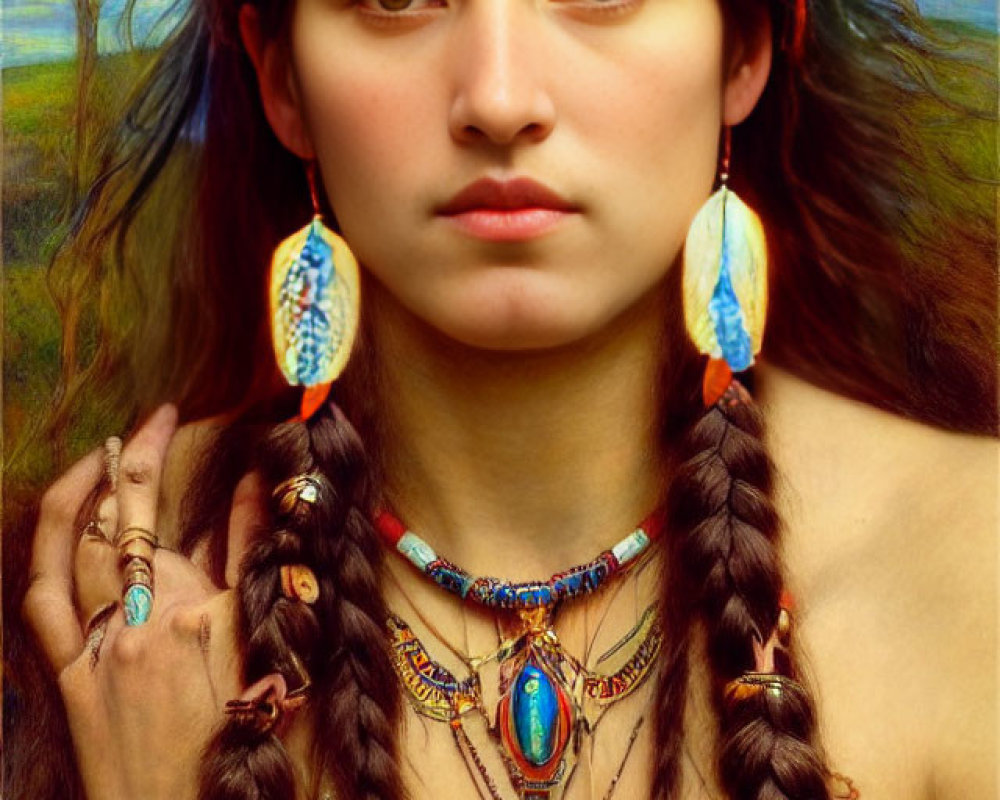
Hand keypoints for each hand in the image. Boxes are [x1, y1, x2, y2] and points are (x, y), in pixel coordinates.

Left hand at [22, 405, 259, 799]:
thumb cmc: (247, 738)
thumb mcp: (272, 646)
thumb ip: (262, 564)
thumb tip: (259, 492)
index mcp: (197, 613)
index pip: (175, 512)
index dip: (162, 453)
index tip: (171, 416)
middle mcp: (139, 623)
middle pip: (120, 520)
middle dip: (129, 459)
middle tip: (146, 424)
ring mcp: (98, 651)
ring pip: (71, 552)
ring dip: (79, 495)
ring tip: (98, 459)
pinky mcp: (72, 679)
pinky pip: (45, 608)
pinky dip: (47, 556)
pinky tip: (60, 531)